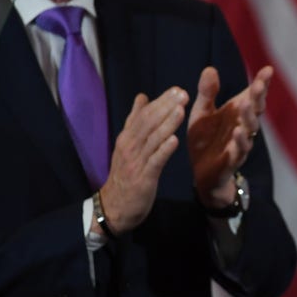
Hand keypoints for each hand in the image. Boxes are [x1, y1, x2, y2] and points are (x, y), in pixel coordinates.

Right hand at [98, 87, 188, 233]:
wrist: (114, 207)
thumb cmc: (125, 174)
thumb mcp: (128, 145)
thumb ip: (135, 121)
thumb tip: (142, 97)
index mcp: (127, 138)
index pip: (144, 114)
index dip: (160, 102)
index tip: (177, 89)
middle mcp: (130, 147)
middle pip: (148, 123)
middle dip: (166, 107)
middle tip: (183, 94)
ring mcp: (136, 162)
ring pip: (152, 140)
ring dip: (167, 124)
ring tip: (181, 110)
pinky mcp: (143, 178)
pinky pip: (154, 162)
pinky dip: (164, 150)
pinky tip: (174, 140)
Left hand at [187, 65, 272, 206]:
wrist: (202, 175)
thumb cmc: (206, 140)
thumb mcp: (202, 113)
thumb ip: (207, 93)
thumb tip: (210, 69)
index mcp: (237, 114)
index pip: (252, 96)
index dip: (261, 83)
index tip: (268, 69)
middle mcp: (243, 127)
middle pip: (255, 111)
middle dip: (257, 98)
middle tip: (258, 85)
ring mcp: (239, 144)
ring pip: (249, 130)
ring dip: (249, 118)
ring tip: (245, 104)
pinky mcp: (231, 161)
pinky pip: (238, 151)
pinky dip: (239, 141)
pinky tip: (238, 131)